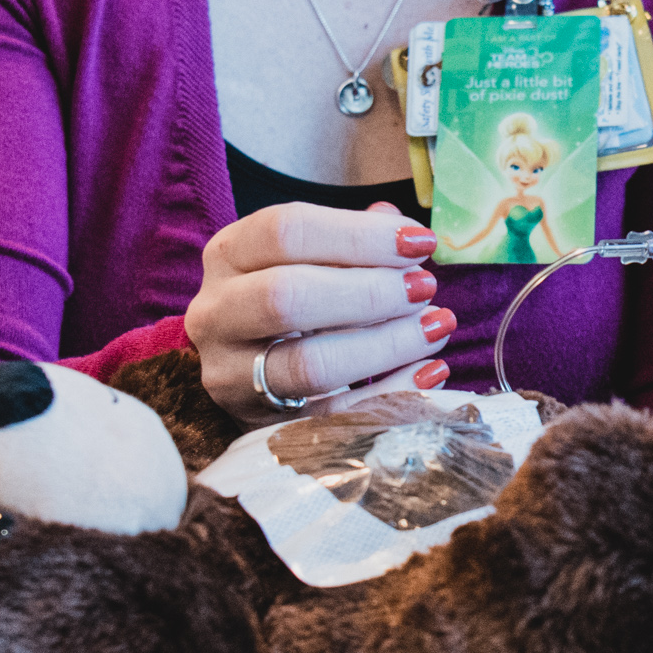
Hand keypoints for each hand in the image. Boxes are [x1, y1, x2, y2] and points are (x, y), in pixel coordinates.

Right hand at [186, 202, 452, 420]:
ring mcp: (232, 376)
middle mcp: (216, 313)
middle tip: (425, 288)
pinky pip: (333, 417)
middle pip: (287, 297)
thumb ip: (351, 239)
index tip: (420, 242)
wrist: (250, 375)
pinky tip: (431, 371)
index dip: (358, 235)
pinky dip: (390, 394)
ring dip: (386, 344)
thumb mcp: (309, 260)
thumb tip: (402, 227)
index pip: (285, 231)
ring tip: (436, 326)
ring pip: (309, 364)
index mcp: (229, 255)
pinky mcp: (262, 426)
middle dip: (370, 292)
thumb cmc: (292, 303)